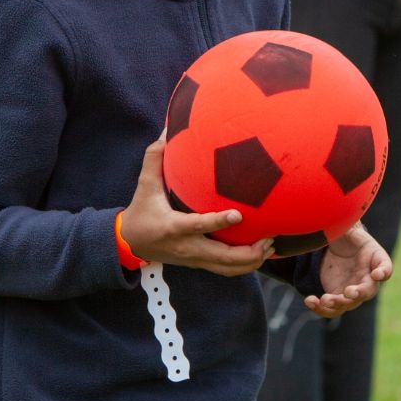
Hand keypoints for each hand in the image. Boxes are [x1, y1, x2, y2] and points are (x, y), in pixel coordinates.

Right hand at [120, 137, 272, 276]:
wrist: (131, 242)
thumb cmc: (141, 211)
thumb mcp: (144, 185)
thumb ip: (155, 158)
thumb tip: (166, 130)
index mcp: (173, 227)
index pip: (198, 225)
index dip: (219, 221)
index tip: (238, 215)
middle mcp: (186, 247)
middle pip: (221, 257)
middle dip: (248, 252)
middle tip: (268, 238)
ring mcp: (194, 259)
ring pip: (226, 269)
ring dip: (250, 261)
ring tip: (269, 246)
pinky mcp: (198, 263)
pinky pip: (224, 270)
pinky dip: (243, 265)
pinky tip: (258, 253)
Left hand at [305, 224, 389, 317]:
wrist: (337, 247)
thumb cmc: (349, 236)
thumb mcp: (350, 228)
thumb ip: (350, 226)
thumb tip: (342, 214)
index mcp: (375, 259)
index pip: (385, 266)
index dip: (383, 271)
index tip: (378, 274)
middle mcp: (366, 278)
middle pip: (367, 291)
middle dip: (359, 293)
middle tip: (349, 292)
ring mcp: (351, 290)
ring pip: (348, 304)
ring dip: (337, 304)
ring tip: (324, 300)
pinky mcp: (336, 295)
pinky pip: (331, 308)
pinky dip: (320, 308)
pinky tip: (309, 300)